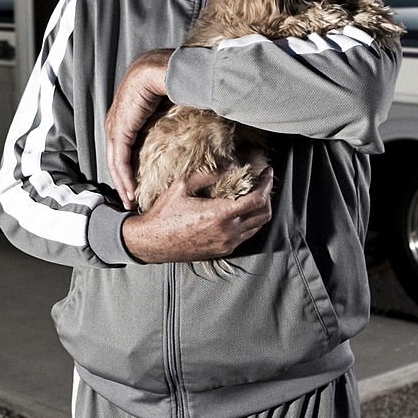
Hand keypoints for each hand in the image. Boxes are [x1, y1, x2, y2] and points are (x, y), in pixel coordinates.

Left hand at [106, 49, 172, 208]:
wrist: (165, 69)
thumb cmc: (174, 78)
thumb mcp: (174, 99)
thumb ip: (178, 109)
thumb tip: (200, 115)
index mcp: (128, 110)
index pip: (124, 142)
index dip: (130, 162)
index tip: (139, 179)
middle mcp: (117, 118)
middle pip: (117, 154)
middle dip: (123, 178)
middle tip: (131, 198)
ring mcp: (116, 124)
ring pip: (116, 161)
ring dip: (122, 183)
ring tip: (130, 200)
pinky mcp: (120, 130)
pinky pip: (120, 159)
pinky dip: (124, 177)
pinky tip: (130, 192)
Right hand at [121, 165, 273, 263]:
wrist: (149, 242)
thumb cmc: (163, 214)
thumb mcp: (182, 185)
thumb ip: (209, 174)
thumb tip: (231, 166)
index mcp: (219, 215)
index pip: (258, 199)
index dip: (267, 183)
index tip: (267, 172)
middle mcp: (227, 232)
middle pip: (264, 214)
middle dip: (268, 195)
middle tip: (262, 183)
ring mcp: (226, 244)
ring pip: (257, 226)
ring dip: (260, 209)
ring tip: (252, 194)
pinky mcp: (221, 251)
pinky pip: (245, 236)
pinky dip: (250, 221)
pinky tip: (240, 210)